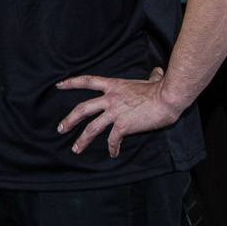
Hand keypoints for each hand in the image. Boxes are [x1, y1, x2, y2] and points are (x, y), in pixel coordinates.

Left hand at [55, 66, 182, 156]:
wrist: (168, 98)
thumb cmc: (162, 89)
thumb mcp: (151, 80)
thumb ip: (151, 76)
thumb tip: (157, 71)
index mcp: (114, 86)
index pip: (87, 81)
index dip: (71, 83)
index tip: (58, 85)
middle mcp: (110, 99)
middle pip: (82, 108)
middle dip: (69, 120)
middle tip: (60, 129)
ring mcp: (115, 112)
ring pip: (92, 127)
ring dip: (82, 139)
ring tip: (75, 149)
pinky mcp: (123, 125)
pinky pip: (113, 139)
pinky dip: (112, 148)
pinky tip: (113, 153)